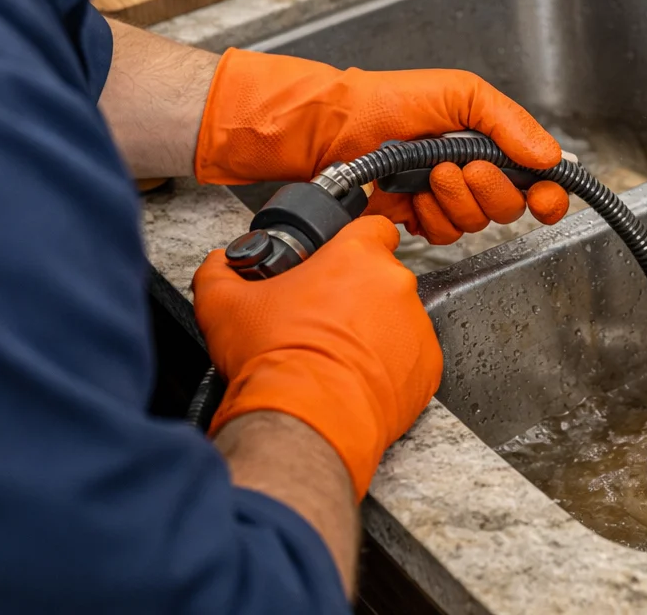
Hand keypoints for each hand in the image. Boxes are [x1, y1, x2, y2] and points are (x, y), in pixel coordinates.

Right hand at [193, 215, 441, 500]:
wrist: (305, 421)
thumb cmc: (275, 361)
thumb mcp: (223, 306)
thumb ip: (219, 272)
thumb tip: (219, 264)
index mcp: (356, 257)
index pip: (372, 227)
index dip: (353, 242)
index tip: (338, 260)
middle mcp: (395, 285)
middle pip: (381, 277)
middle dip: (356, 293)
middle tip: (323, 318)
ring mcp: (417, 327)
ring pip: (398, 318)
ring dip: (375, 330)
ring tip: (337, 355)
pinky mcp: (427, 368)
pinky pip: (411, 358)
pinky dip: (390, 367)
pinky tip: (356, 379)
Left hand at [194, 50, 569, 241]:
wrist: (335, 130)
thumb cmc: (390, 101)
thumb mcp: (461, 93)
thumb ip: (509, 122)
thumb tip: (550, 157)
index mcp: (491, 141)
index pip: (539, 179)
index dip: (549, 195)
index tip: (546, 199)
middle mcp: (475, 172)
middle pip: (511, 207)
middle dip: (486, 189)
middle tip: (458, 166)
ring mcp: (448, 199)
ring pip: (476, 225)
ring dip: (452, 200)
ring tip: (426, 173)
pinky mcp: (421, 221)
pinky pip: (444, 236)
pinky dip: (429, 217)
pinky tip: (411, 197)